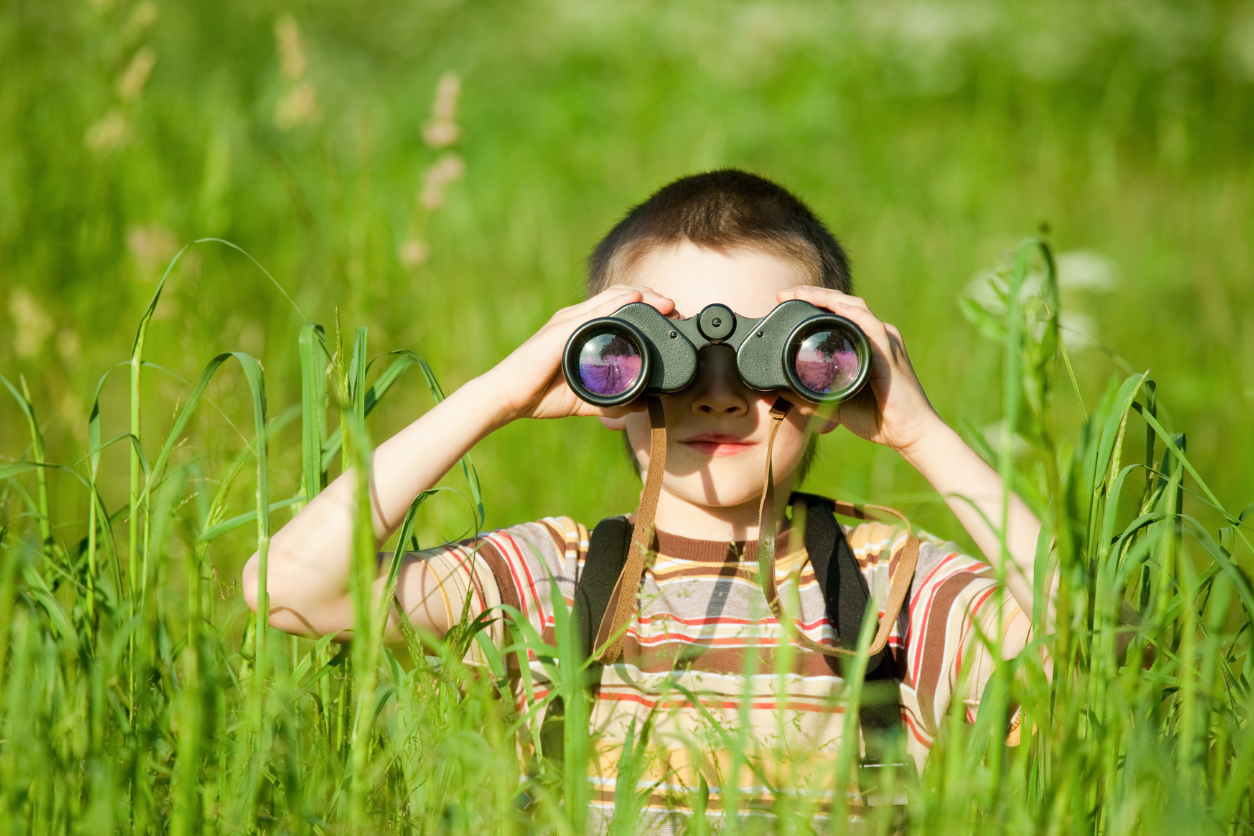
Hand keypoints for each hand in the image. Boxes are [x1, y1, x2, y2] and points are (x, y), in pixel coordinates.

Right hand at [481, 285, 675, 425]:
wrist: (508, 397)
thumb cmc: (541, 394)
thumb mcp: (587, 397)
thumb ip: (612, 400)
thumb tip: (640, 406)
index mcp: (583, 330)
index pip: (620, 308)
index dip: (648, 307)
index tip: (671, 318)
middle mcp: (577, 319)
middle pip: (622, 296)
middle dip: (652, 299)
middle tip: (675, 311)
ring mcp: (569, 321)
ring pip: (612, 298)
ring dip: (643, 297)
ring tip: (666, 304)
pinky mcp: (562, 330)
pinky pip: (594, 312)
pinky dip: (617, 304)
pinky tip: (636, 300)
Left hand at [775, 285, 942, 455]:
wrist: (910, 434)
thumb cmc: (879, 418)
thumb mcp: (835, 404)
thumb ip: (810, 397)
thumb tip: (782, 392)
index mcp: (865, 344)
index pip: (837, 314)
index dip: (811, 303)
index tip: (783, 300)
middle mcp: (876, 337)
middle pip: (843, 304)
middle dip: (813, 295)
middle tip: (784, 293)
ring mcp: (886, 342)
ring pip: (855, 308)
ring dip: (827, 298)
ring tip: (801, 293)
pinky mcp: (891, 354)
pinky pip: (872, 327)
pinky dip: (854, 315)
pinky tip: (837, 308)